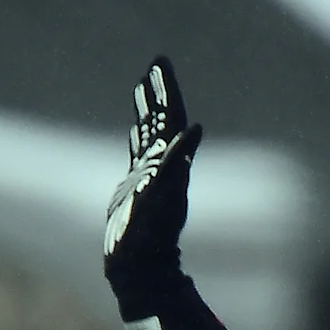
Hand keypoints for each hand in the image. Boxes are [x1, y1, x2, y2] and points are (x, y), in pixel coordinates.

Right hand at [103, 56, 202, 293]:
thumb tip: (193, 129)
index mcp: (170, 162)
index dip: (167, 91)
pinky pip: (140, 154)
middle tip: (157, 64)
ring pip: (151, 134)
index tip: (161, 64)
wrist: (140, 265)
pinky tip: (136, 127)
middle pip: (163, 121)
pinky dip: (139, 135)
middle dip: (160, 92)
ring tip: (145, 84)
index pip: (170, 118)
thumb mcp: (165, 195)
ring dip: (149, 109)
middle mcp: (163, 166)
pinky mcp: (138, 188)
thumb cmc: (150, 235)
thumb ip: (177, 160)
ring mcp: (150, 175)